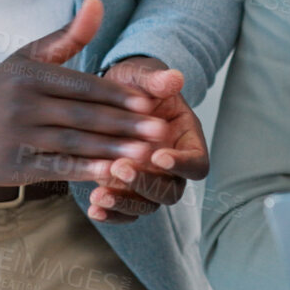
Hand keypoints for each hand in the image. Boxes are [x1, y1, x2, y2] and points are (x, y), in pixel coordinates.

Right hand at [0, 0, 169, 185]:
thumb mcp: (28, 57)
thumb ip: (68, 37)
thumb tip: (98, 3)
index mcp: (31, 75)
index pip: (83, 86)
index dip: (118, 96)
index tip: (151, 104)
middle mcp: (23, 104)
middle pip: (84, 116)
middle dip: (126, 125)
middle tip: (161, 131)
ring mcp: (16, 136)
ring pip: (74, 144)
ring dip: (113, 151)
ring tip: (147, 155)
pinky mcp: (12, 166)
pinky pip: (55, 168)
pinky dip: (85, 171)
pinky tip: (113, 175)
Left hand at [84, 57, 209, 223]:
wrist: (111, 96)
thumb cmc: (135, 85)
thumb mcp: (143, 76)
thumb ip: (156, 80)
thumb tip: (173, 78)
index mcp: (186, 140)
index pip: (197, 163)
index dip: (183, 164)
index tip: (158, 156)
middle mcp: (172, 167)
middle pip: (171, 191)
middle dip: (147, 185)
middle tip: (120, 167)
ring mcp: (148, 181)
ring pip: (147, 206)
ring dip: (124, 203)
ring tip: (98, 195)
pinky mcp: (124, 189)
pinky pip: (124, 211)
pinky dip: (111, 213)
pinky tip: (92, 208)